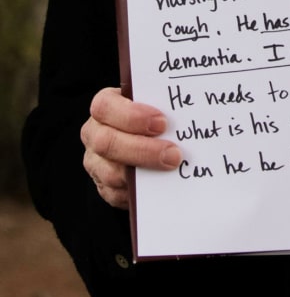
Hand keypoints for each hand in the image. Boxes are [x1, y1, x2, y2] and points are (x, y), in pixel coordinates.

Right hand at [81, 87, 181, 208]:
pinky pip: (117, 194)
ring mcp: (95, 163)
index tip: (162, 122)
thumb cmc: (150, 114)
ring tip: (172, 167)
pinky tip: (159, 183)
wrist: (143, 136)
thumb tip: (187, 110)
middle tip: (174, 153)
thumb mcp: (152, 102)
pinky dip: (140, 190)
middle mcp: (94, 133)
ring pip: (111, 172)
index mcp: (104, 106)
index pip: (104, 106)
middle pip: (106, 142)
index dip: (131, 115)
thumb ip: (162, 102)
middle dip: (143, 149)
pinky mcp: (103, 187)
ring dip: (144, 171)